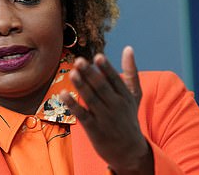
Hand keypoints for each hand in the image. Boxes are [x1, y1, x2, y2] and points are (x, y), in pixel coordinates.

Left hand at [60, 46, 152, 173]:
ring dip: (81, 86)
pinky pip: (82, 115)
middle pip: (101, 88)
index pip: (115, 80)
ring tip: (72, 73)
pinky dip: (73, 105)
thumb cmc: (129, 117)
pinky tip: (63, 94)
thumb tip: (128, 48)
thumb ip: (131, 72)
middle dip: (90, 74)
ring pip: (91, 100)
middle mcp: (116, 106)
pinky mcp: (94, 129)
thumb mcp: (134, 95)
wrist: (129, 151)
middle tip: (79, 61)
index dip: (106, 68)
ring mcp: (105, 118)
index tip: (98, 56)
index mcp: (125, 96)